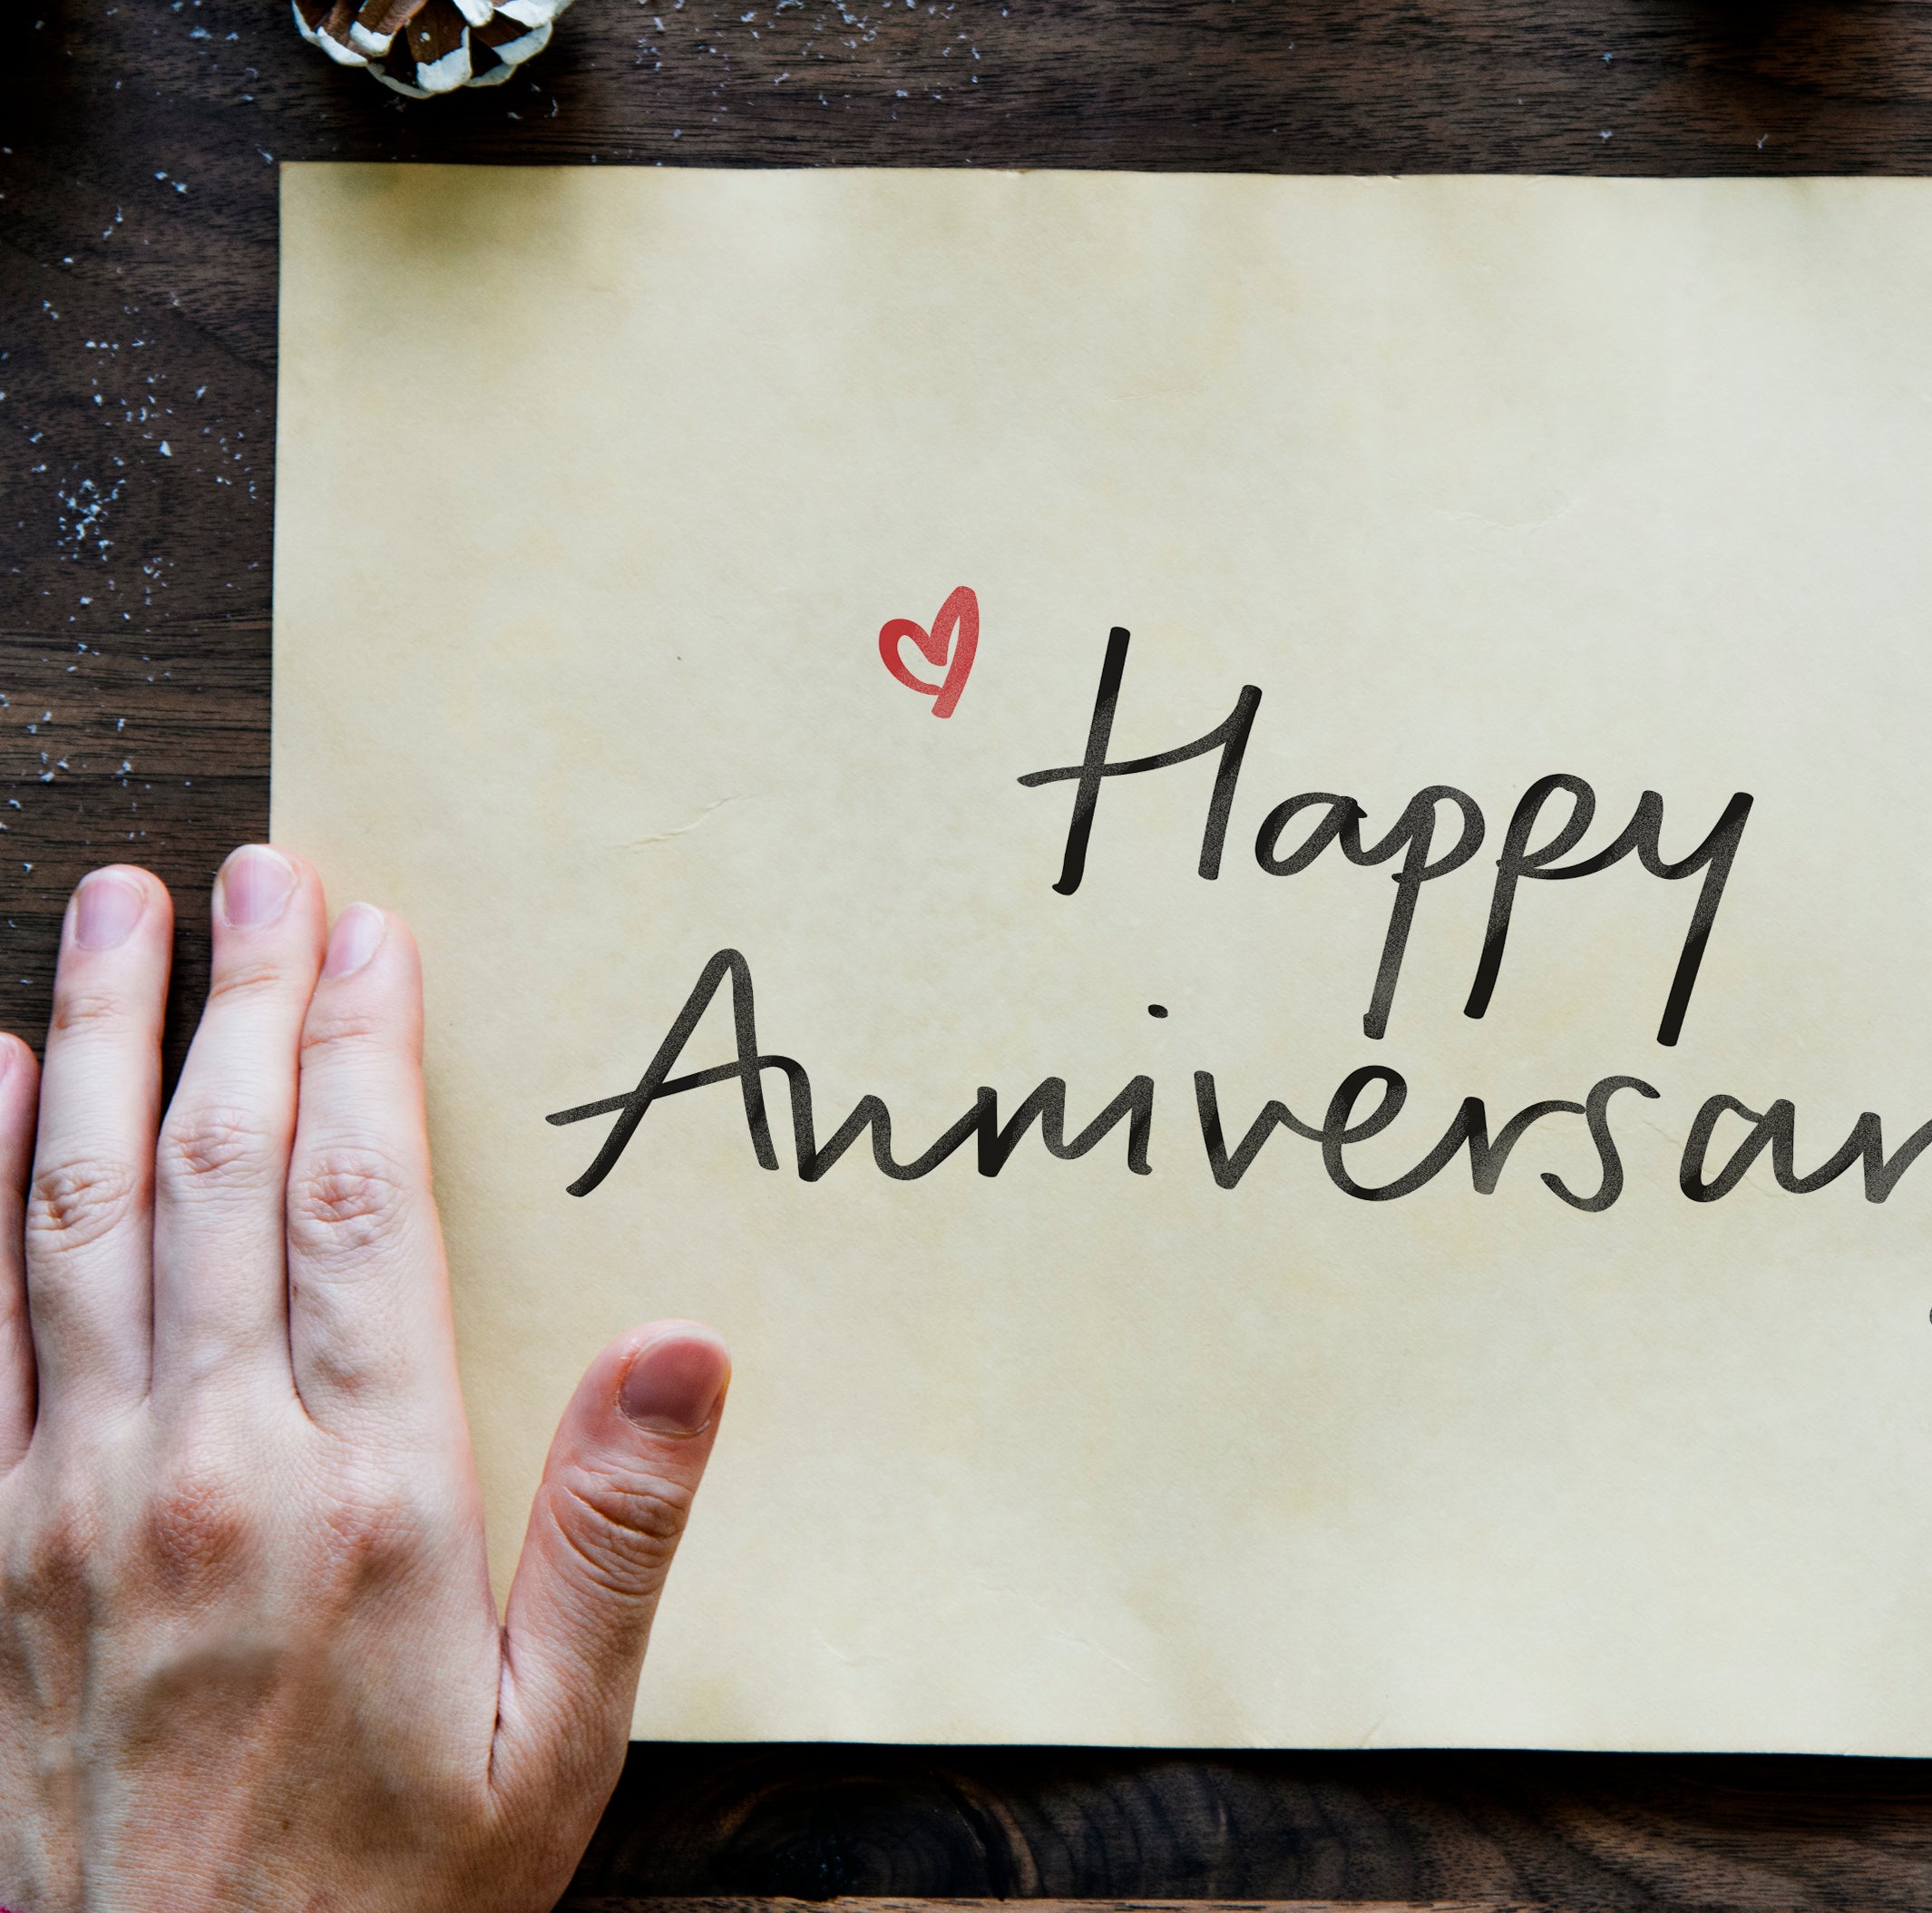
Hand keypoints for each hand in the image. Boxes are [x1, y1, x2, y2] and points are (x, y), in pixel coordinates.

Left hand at [0, 852, 730, 1910]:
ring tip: (112, 912)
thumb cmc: (388, 1892)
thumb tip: (687, 1346)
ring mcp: (69, 1499)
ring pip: (75, 1215)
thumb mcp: (560, 1736)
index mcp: (370, 1501)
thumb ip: (615, 1529)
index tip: (366, 931)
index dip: (364, 1050)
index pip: (363, 1211)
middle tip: (254, 871)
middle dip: (240, 1002)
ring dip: (95, 1043)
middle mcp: (205, 1470)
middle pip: (218, 1174)